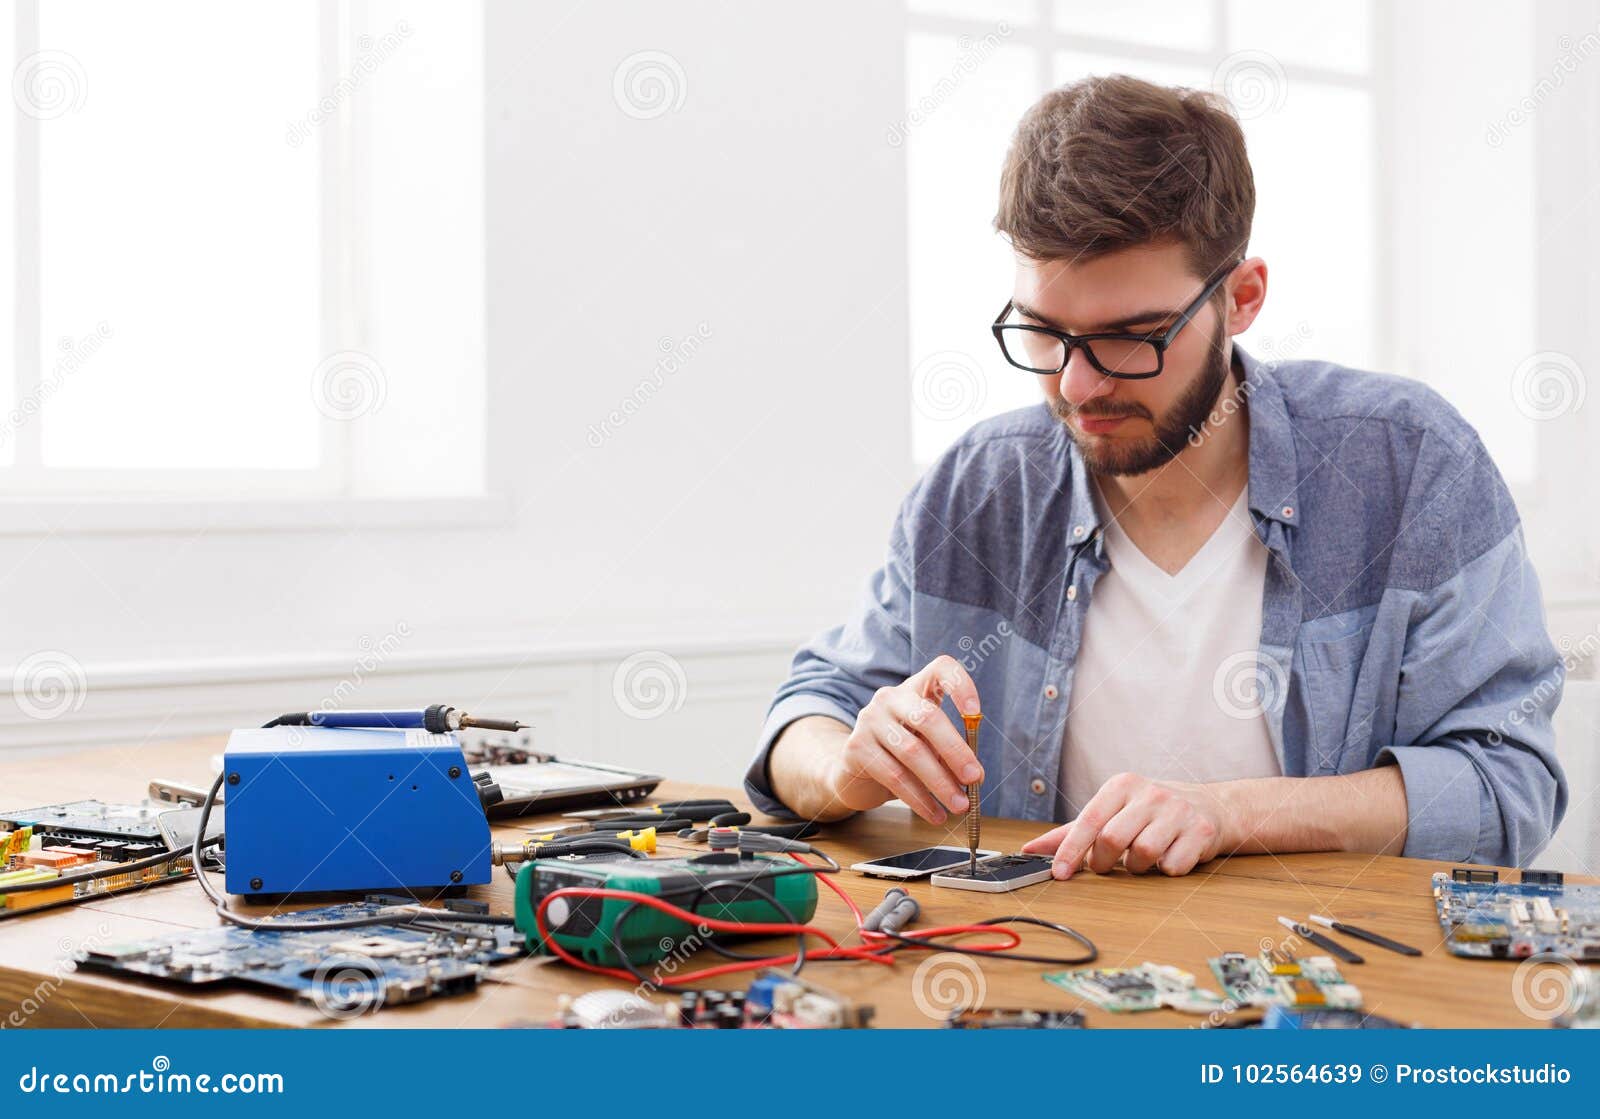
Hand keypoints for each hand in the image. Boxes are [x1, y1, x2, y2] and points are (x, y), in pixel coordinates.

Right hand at [825, 655, 983, 824]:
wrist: (854, 773)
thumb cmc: (902, 757)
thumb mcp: (929, 748)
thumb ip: (951, 755)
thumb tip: (975, 776)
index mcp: (916, 689)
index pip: (940, 669)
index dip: (960, 685)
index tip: (975, 713)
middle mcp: (890, 698)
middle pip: (927, 716)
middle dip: (955, 751)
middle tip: (974, 778)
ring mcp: (869, 720)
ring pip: (912, 752)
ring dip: (940, 783)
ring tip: (959, 805)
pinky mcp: (856, 747)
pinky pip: (893, 775)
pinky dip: (918, 799)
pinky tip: (933, 813)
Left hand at [1021, 772, 1226, 877]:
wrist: (1209, 807)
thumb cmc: (1150, 812)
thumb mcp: (1112, 811)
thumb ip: (1071, 832)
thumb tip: (1030, 850)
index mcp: (1122, 785)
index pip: (1089, 820)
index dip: (1071, 850)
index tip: (1059, 873)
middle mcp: (1150, 794)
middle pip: (1113, 839)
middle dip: (1105, 861)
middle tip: (1108, 865)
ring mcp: (1178, 811)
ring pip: (1144, 853)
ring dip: (1138, 866)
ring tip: (1142, 858)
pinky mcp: (1201, 832)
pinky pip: (1172, 866)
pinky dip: (1166, 869)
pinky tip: (1170, 856)